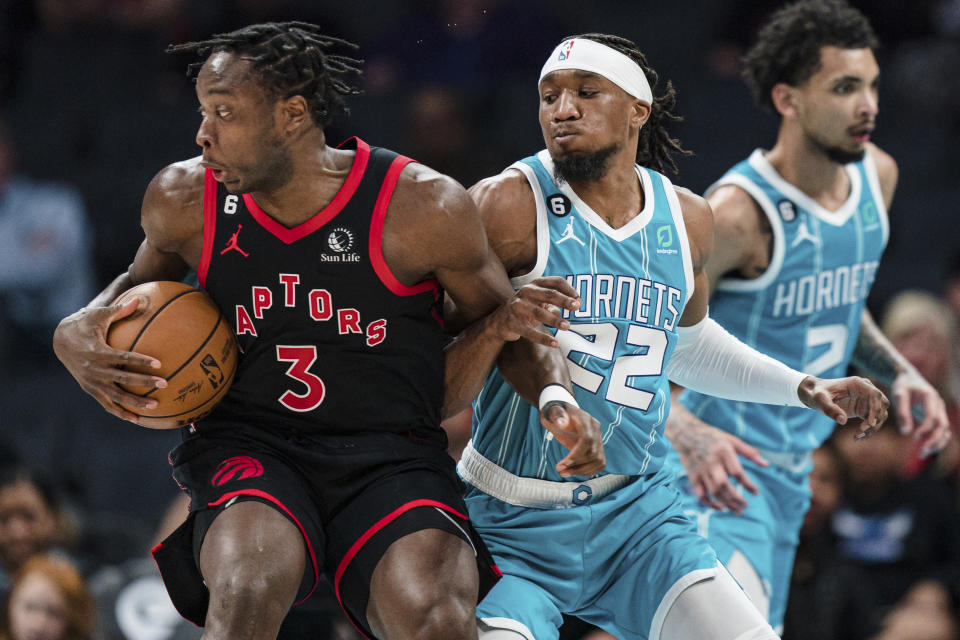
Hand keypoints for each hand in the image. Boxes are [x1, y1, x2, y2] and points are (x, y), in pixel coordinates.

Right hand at [52, 298, 166, 422]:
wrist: (60, 340)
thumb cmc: (84, 324)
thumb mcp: (99, 314)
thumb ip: (119, 310)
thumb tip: (137, 299)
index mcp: (98, 351)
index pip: (123, 357)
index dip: (141, 361)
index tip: (159, 364)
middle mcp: (94, 369)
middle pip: (123, 379)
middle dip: (144, 382)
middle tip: (164, 384)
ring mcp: (91, 382)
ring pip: (116, 396)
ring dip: (135, 402)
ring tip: (155, 406)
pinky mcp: (90, 389)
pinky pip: (107, 404)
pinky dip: (121, 412)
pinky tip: (137, 419)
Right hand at [491, 276, 579, 346]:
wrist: (499, 322)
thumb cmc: (526, 309)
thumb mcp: (541, 303)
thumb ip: (557, 303)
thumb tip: (576, 303)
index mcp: (535, 284)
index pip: (555, 282)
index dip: (568, 290)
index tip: (578, 300)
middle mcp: (525, 292)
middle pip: (548, 293)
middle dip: (564, 300)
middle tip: (577, 307)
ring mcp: (517, 306)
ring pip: (538, 312)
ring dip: (554, 319)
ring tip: (567, 326)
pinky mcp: (512, 323)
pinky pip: (529, 331)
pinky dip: (543, 338)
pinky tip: (555, 343)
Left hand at [540, 402, 604, 476]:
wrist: (562, 414)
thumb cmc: (556, 413)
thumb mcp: (553, 412)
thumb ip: (557, 416)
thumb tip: (562, 424)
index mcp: (586, 419)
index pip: (587, 439)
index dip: (576, 455)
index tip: (562, 464)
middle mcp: (596, 429)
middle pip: (593, 453)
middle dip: (577, 465)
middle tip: (560, 470)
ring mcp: (598, 439)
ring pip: (598, 461)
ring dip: (582, 471)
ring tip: (564, 473)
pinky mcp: (597, 448)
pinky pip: (599, 463)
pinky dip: (588, 471)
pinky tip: (574, 472)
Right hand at [671, 420, 767, 513]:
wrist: (686, 434)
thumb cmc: (713, 437)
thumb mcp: (732, 440)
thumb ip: (750, 452)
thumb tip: (767, 465)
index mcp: (723, 451)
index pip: (737, 472)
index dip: (748, 484)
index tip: (756, 492)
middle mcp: (711, 462)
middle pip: (723, 484)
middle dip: (735, 498)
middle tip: (745, 505)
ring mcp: (701, 470)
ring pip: (713, 491)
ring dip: (726, 503)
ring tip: (737, 510)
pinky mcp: (693, 477)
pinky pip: (701, 494)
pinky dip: (709, 503)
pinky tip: (720, 507)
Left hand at [798, 375, 888, 438]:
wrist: (815, 394)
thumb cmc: (817, 393)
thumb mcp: (820, 400)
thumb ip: (830, 409)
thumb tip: (843, 421)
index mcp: (857, 383)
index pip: (874, 394)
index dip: (876, 408)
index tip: (870, 423)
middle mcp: (865, 391)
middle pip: (882, 405)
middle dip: (875, 419)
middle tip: (862, 430)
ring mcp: (866, 400)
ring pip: (879, 415)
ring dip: (873, 427)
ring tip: (858, 436)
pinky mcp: (864, 410)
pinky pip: (872, 421)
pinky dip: (868, 430)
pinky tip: (857, 437)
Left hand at [890, 370, 950, 457]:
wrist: (909, 378)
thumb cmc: (902, 386)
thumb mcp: (898, 396)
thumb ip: (902, 413)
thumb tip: (906, 433)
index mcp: (930, 397)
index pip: (933, 416)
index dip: (926, 427)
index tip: (915, 436)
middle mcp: (939, 404)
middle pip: (943, 425)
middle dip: (934, 440)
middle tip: (921, 452)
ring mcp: (940, 411)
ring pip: (945, 430)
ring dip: (937, 443)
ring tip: (923, 454)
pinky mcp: (937, 416)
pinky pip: (941, 431)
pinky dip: (936, 441)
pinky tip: (925, 450)